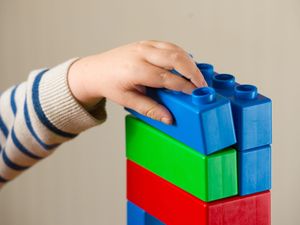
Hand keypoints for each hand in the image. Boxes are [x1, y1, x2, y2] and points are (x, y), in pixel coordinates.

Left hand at [68, 40, 206, 123]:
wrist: (95, 70)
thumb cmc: (110, 85)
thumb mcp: (128, 101)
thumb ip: (150, 109)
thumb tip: (169, 118)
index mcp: (136, 69)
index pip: (167, 78)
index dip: (184, 86)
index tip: (196, 94)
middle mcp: (141, 53)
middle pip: (175, 58)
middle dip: (193, 72)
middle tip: (202, 85)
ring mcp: (144, 45)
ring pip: (175, 49)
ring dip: (189, 62)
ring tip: (197, 77)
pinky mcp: (147, 42)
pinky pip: (169, 46)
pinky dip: (181, 55)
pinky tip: (186, 65)